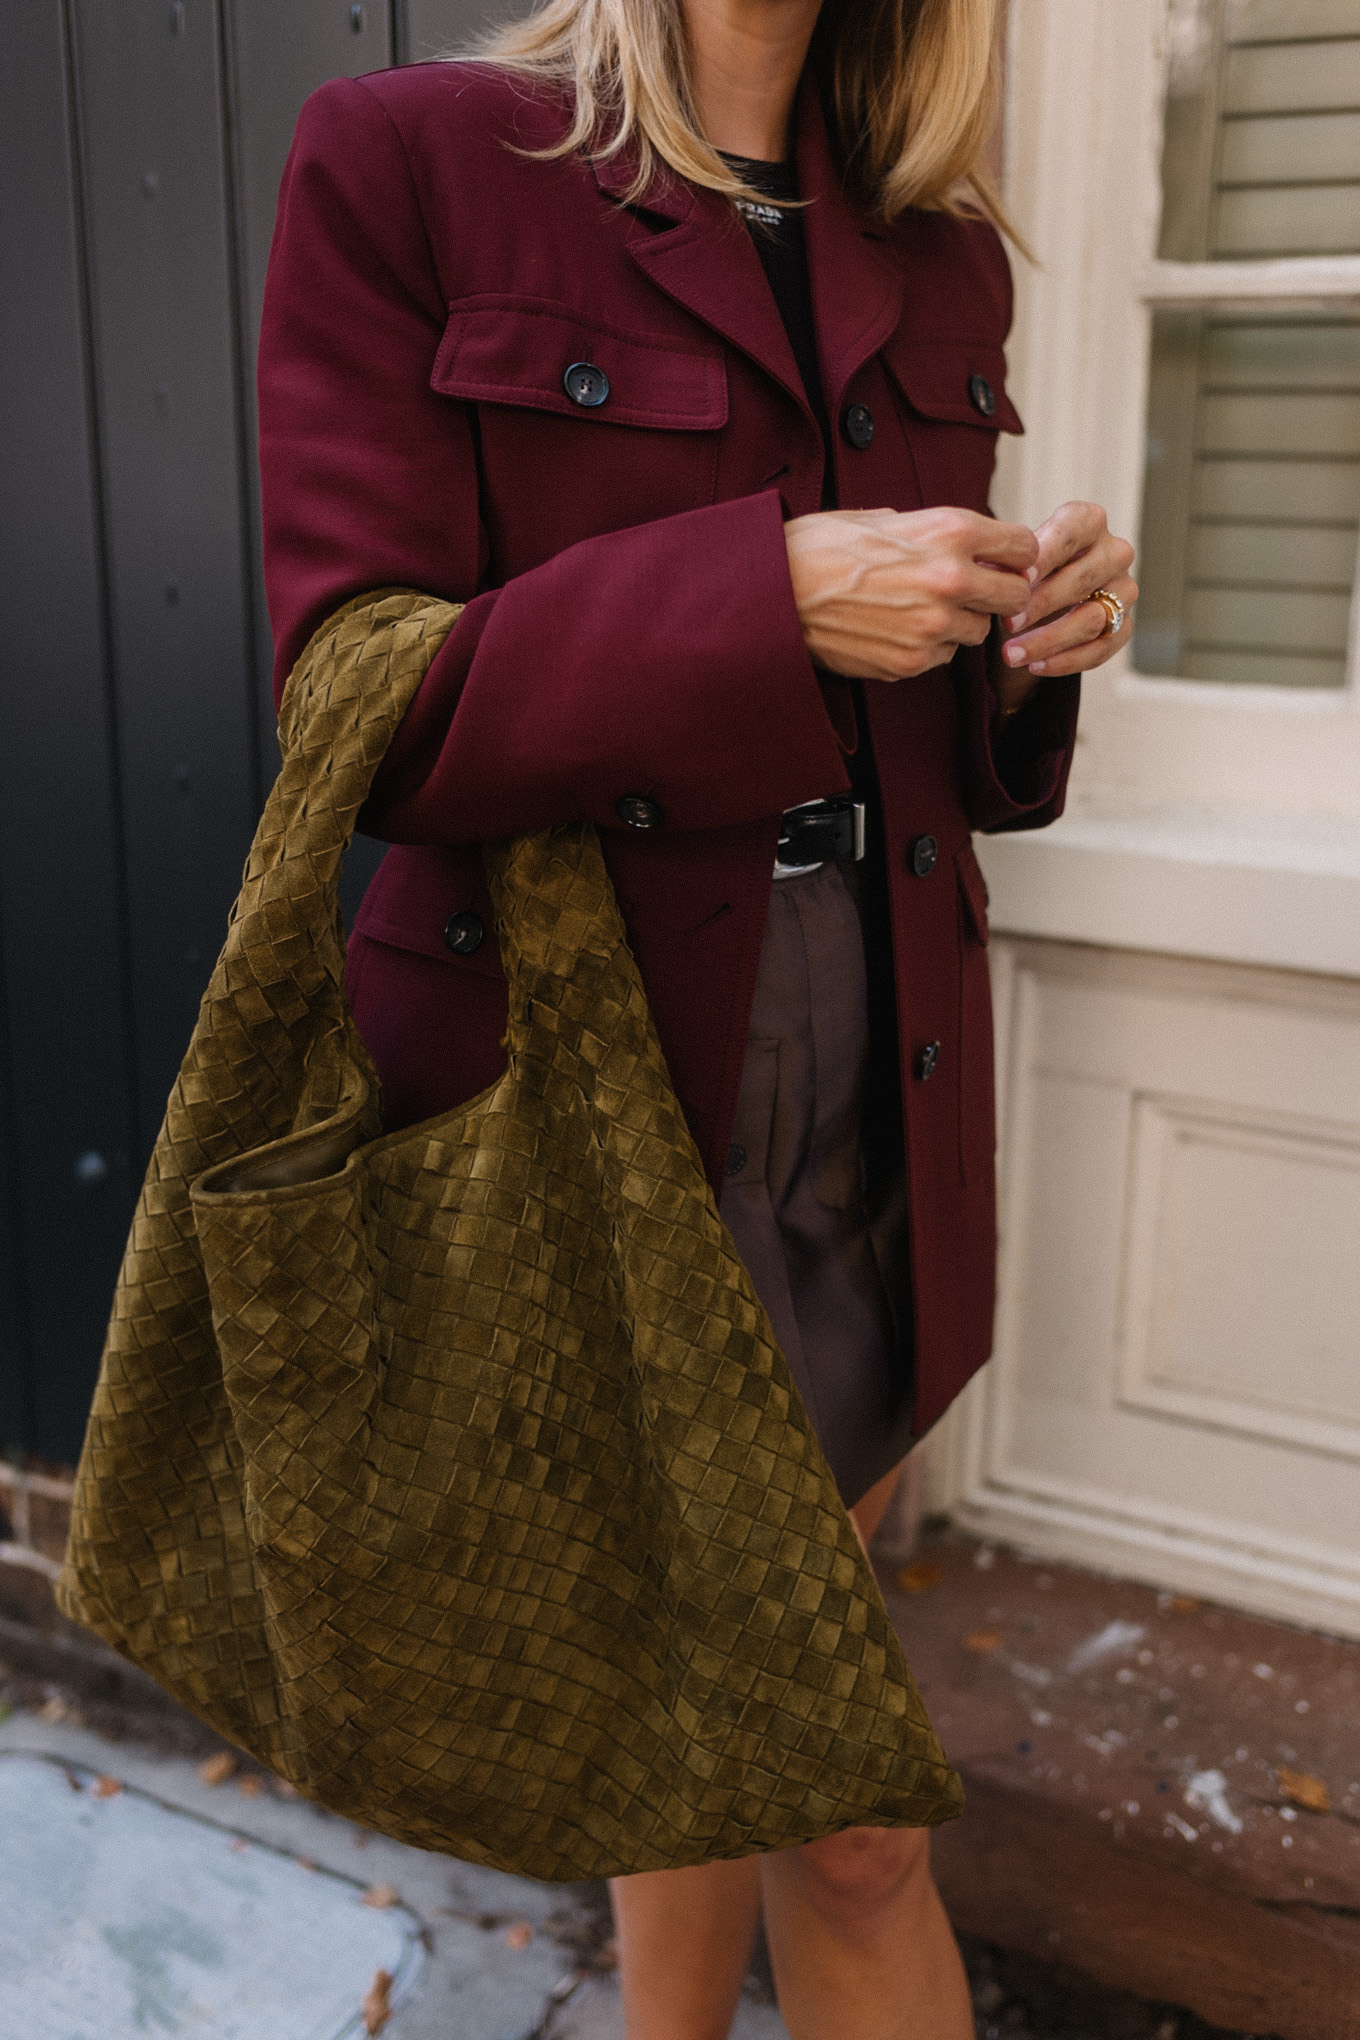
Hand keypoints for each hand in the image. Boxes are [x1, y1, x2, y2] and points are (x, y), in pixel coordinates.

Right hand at [785, 507, 1038, 683]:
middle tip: (971, 590)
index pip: (1025, 547)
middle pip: (1016, 595)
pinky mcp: (911, 662)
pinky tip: (893, 629)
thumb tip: (973, 546)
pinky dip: (927, 646)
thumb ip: (937, 532)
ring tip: (919, 608)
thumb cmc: (820, 546)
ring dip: (960, 622)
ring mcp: (933, 627)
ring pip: (978, 631)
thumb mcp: (885, 517)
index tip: (999, 560)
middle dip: (998, 592)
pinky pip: (942, 657)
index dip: (1013, 554)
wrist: (773, 593)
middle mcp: (951, 579)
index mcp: (951, 531)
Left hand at [995, 501, 1136, 711]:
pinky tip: (1035, 666)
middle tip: (1006, 622)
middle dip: (1041, 603)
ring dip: (1049, 640)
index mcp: (1089, 521)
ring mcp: (1124, 591)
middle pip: (1082, 579)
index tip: (1018, 580)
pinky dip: (1066, 661)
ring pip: (1091, 619)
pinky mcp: (1123, 626)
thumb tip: (989, 574)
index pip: (1071, 533)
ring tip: (1012, 654)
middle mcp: (1115, 552)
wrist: (1039, 600)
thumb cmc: (1023, 570)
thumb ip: (1007, 563)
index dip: (1045, 557)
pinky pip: (1100, 649)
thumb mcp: (1013, 559)